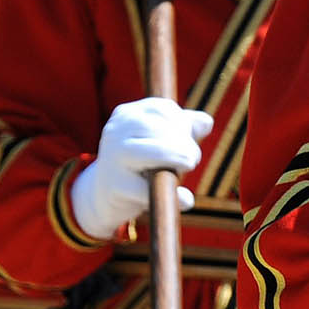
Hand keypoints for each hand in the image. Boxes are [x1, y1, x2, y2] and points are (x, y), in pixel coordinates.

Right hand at [70, 98, 214, 241]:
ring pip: (157, 152)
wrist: (102, 195)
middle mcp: (117, 130)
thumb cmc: (140, 162)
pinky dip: (172, 194)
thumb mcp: (161, 139)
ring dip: (179, 160)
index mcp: (127, 113)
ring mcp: (113, 157)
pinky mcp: (115, 186)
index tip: (187, 141)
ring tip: (187, 167)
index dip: (183, 125)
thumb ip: (185, 126)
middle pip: (162, 129)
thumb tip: (205, 122)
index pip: (165, 110)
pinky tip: (185, 199)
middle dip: (185, 144)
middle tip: (191, 160)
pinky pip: (150, 188)